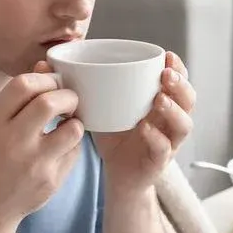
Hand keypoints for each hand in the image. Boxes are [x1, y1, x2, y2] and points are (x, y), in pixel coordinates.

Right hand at [0, 73, 83, 231]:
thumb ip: (18, 96)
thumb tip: (46, 64)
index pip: (23, 85)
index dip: (44, 78)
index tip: (52, 83)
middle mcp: (13, 141)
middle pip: (49, 103)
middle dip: (67, 96)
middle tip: (69, 100)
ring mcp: (34, 163)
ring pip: (72, 129)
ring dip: (76, 122)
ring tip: (68, 124)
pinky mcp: (51, 180)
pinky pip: (75, 152)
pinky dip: (73, 145)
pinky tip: (62, 147)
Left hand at [34, 52, 195, 195]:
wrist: (116, 176)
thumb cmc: (112, 135)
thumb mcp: (100, 107)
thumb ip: (81, 86)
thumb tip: (44, 65)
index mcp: (160, 102)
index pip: (178, 80)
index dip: (178, 68)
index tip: (167, 56)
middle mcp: (169, 120)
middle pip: (188, 99)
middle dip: (180, 84)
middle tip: (165, 76)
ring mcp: (168, 142)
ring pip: (184, 125)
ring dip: (173, 110)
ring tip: (158, 100)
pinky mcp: (158, 163)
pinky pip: (164, 150)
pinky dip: (157, 140)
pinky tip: (145, 130)